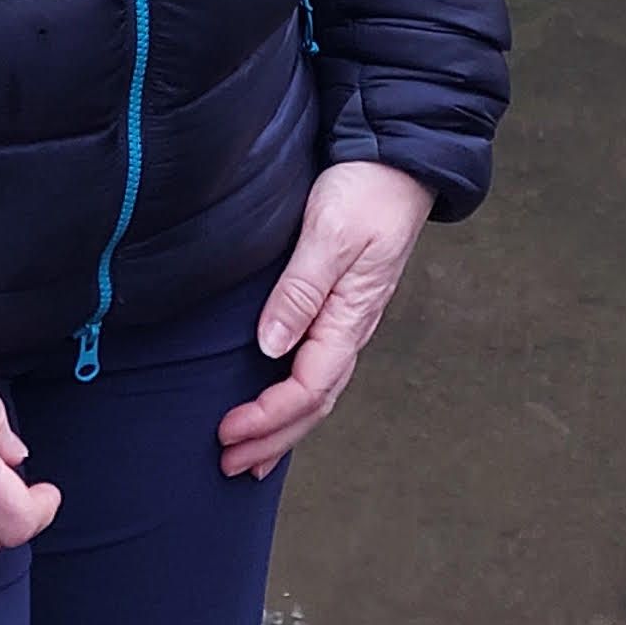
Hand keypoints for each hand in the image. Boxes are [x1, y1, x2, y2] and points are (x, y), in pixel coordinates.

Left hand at [217, 162, 431, 480]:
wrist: (398, 160)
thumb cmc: (366, 191)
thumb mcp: (330, 235)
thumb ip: (301, 291)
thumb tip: (271, 348)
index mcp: (350, 318)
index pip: (307, 388)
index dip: (267, 416)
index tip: (227, 431)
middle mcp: (351, 329)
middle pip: (313, 404)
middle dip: (272, 439)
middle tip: (228, 465)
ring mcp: (348, 320)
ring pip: (317, 392)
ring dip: (283, 428)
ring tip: (249, 457)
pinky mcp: (340, 306)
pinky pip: (317, 369)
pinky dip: (294, 401)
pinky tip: (278, 407)